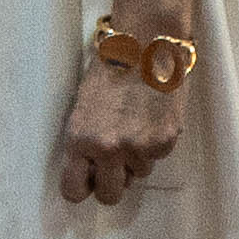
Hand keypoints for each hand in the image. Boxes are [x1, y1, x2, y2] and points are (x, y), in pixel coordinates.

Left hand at [55, 49, 186, 204]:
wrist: (144, 43)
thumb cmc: (110, 68)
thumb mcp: (83, 108)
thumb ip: (86, 143)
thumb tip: (94, 169)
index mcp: (79, 140)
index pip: (74, 190)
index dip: (83, 187)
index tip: (89, 180)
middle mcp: (107, 149)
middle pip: (109, 195)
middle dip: (112, 183)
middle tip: (116, 163)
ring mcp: (138, 148)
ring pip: (138, 174)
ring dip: (136, 157)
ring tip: (136, 123)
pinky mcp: (164, 142)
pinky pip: (157, 157)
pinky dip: (156, 142)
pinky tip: (152, 116)